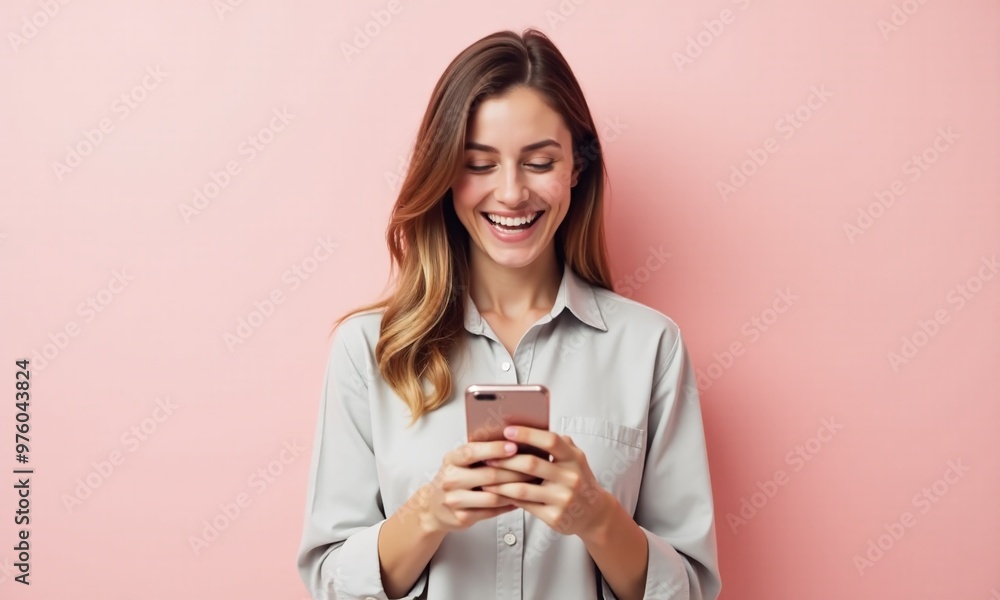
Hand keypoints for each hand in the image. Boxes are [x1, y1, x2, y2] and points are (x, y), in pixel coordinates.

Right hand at [411, 440, 537, 533]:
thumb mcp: (459, 461)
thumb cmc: (455, 478)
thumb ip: (480, 453)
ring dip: (515, 491)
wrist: (433, 507)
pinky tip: (520, 499)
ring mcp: (455, 500)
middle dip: (515, 471)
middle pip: (489, 475)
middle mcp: (450, 479)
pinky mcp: (462, 517)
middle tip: (535, 467)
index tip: (514, 446)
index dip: (494, 449)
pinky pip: (491, 511)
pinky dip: (508, 505)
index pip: (473, 452)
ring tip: (532, 484)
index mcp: (451, 460)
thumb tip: (513, 441)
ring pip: (493, 496)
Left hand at [479, 426, 614, 539]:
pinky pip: (524, 505)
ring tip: (485, 476)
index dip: (528, 434)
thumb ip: (558, 444)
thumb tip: (529, 429)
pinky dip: (507, 498)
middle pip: (531, 464)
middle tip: (488, 456)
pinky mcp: (554, 517)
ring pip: (523, 488)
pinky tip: (496, 492)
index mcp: (574, 458)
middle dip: (506, 460)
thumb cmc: (579, 481)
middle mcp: (570, 478)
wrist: (595, 515)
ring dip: (500, 482)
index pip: (550, 441)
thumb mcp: (576, 459)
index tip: (508, 431)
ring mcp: (562, 499)